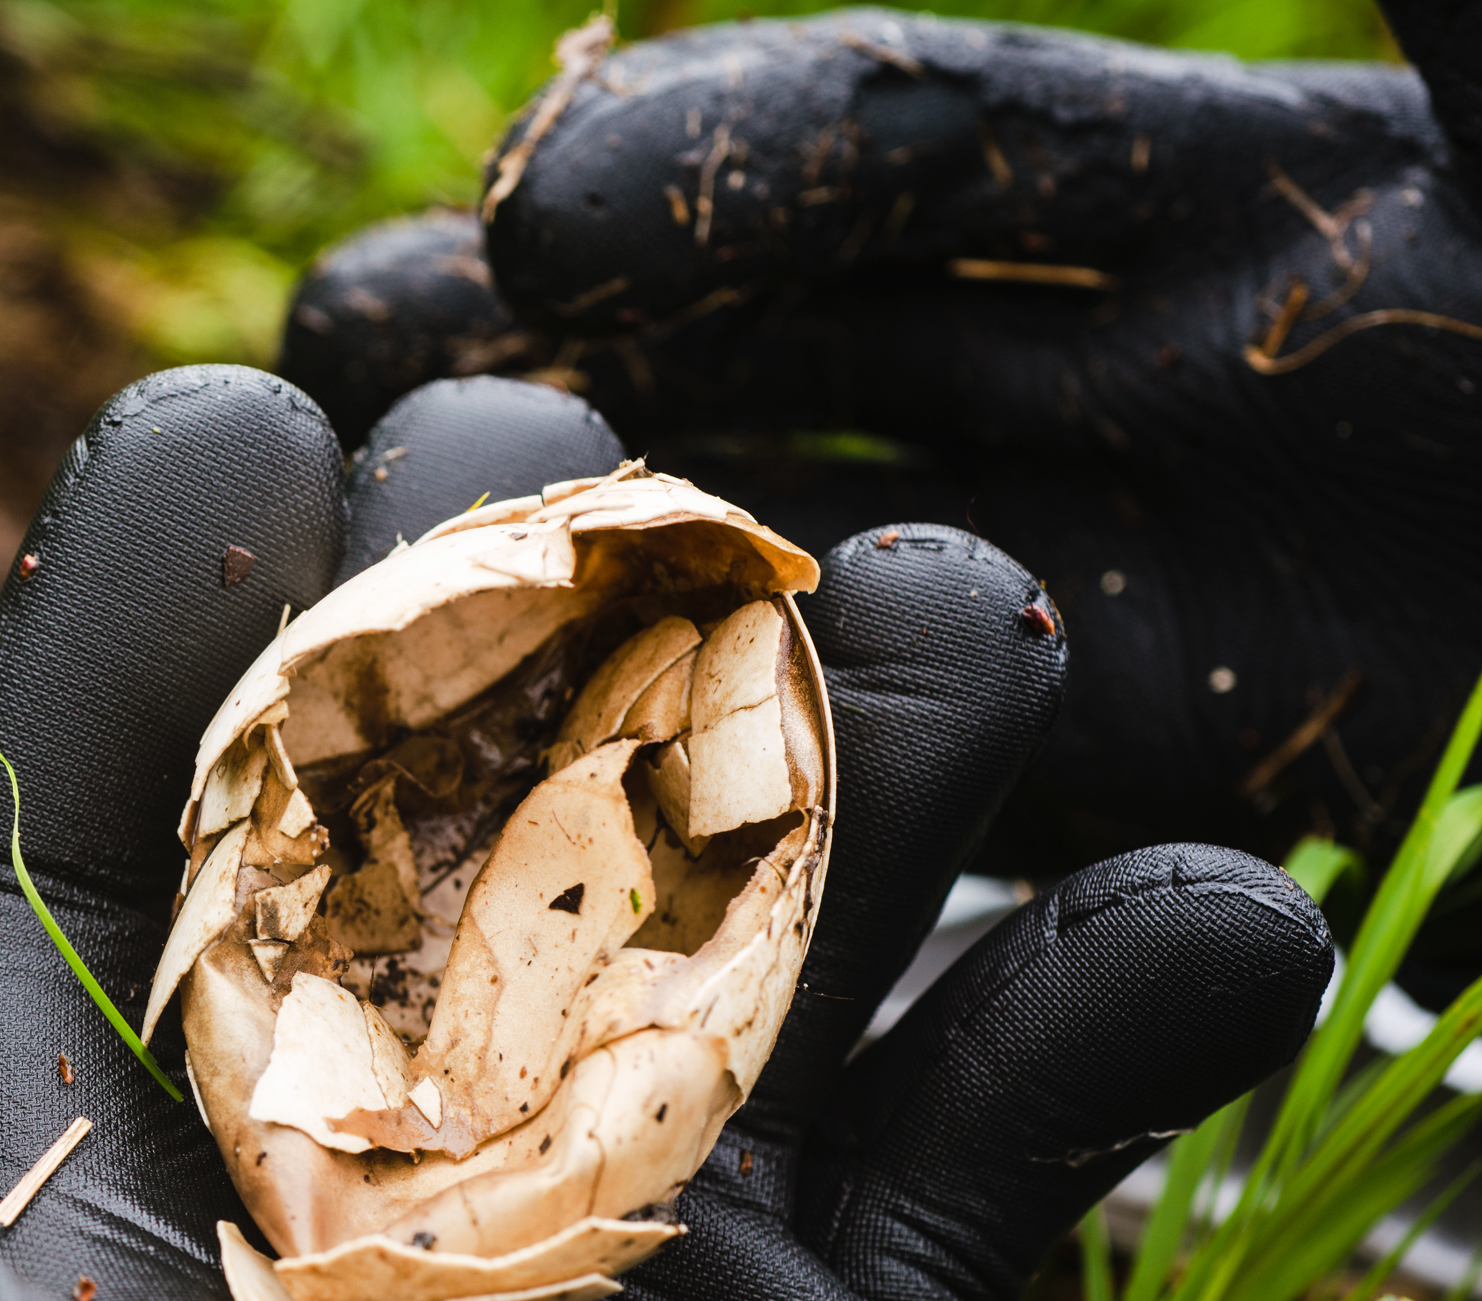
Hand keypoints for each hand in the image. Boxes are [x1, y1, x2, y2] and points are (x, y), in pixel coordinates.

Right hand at [279, 2, 1481, 904]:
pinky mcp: (1104, 779)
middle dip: (566, 338)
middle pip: (790, 324)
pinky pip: (878, 772)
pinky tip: (533, 789)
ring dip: (581, 554)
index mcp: (1247, 202)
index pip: (935, 147)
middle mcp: (1131, 377)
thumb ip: (1424, 26)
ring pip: (781, 541)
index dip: (734, 163)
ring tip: (374, 569)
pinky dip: (712, 771)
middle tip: (360, 362)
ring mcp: (1099, 584)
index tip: (546, 227)